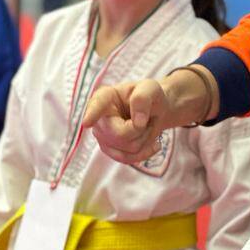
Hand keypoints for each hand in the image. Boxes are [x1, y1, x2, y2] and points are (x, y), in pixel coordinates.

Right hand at [82, 68, 218, 164]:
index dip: (93, 113)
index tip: (88, 122)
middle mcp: (101, 116)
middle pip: (115, 135)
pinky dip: (142, 155)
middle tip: (148, 122)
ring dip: (142, 144)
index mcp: (107, 97)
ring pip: (121, 150)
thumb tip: (137, 120)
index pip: (98, 104)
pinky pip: (125, 160)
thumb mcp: (154, 90)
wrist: (161, 110)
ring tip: (149, 130)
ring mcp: (104, 135)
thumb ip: (145, 98)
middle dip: (138, 133)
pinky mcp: (112, 149)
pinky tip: (151, 145)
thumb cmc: (156, 95)